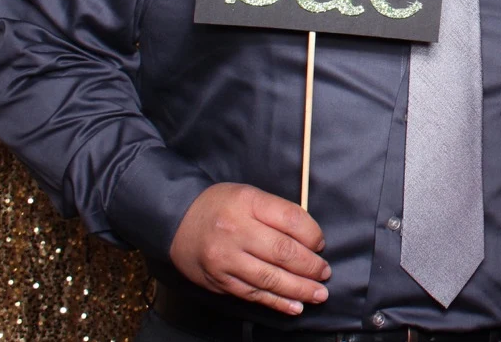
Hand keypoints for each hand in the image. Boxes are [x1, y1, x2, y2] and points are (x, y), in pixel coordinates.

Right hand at [170, 183, 330, 314]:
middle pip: (283, 252)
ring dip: (299, 289)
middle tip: (325, 272)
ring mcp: (225, 258)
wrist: (176, 220)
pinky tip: (294, 306)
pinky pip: (252, 294)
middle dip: (310, 266)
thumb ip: (277, 213)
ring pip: (269, 278)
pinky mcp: (218, 280)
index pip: (291, 219)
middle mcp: (236, 230)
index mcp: (248, 202)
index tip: (321, 244)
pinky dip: (276, 302)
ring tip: (318, 294)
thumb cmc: (221, 206)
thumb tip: (310, 238)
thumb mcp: (249, 195)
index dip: (312, 235)